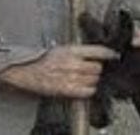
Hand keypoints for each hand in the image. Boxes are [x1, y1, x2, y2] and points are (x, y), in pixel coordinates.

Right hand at [0, 44, 118, 97]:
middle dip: (96, 69)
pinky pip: (88, 91)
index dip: (109, 53)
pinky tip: (82, 86)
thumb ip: (76, 52)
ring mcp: (70, 77)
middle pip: (97, 68)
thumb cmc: (39, 60)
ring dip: (92, 80)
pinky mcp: (67, 89)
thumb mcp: (58, 49)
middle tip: (90, 69)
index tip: (114, 55)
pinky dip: (88, 90)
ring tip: (83, 78)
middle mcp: (72, 63)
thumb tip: (93, 54)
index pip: (97, 50)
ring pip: (94, 80)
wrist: (24, 71)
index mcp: (70, 50)